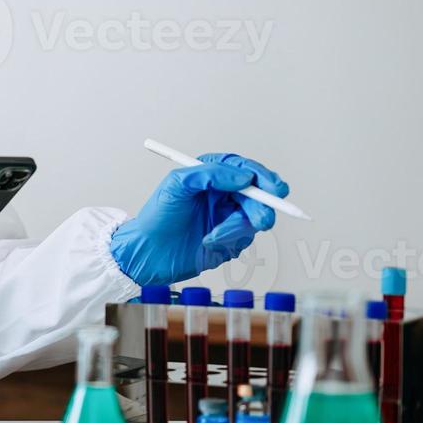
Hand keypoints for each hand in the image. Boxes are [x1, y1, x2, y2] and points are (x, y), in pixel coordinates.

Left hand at [109, 152, 288, 286]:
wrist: (148, 252)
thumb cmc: (157, 216)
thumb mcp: (177, 184)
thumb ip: (210, 174)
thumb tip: (243, 177)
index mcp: (212, 176)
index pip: (245, 170)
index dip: (263, 177)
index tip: (273, 187)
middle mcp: (223, 194)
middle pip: (258, 194)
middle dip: (263, 207)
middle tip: (261, 220)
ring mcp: (228, 217)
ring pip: (254, 218)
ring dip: (236, 228)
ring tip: (213, 234)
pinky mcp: (229, 239)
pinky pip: (244, 238)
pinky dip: (229, 240)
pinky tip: (209, 241)